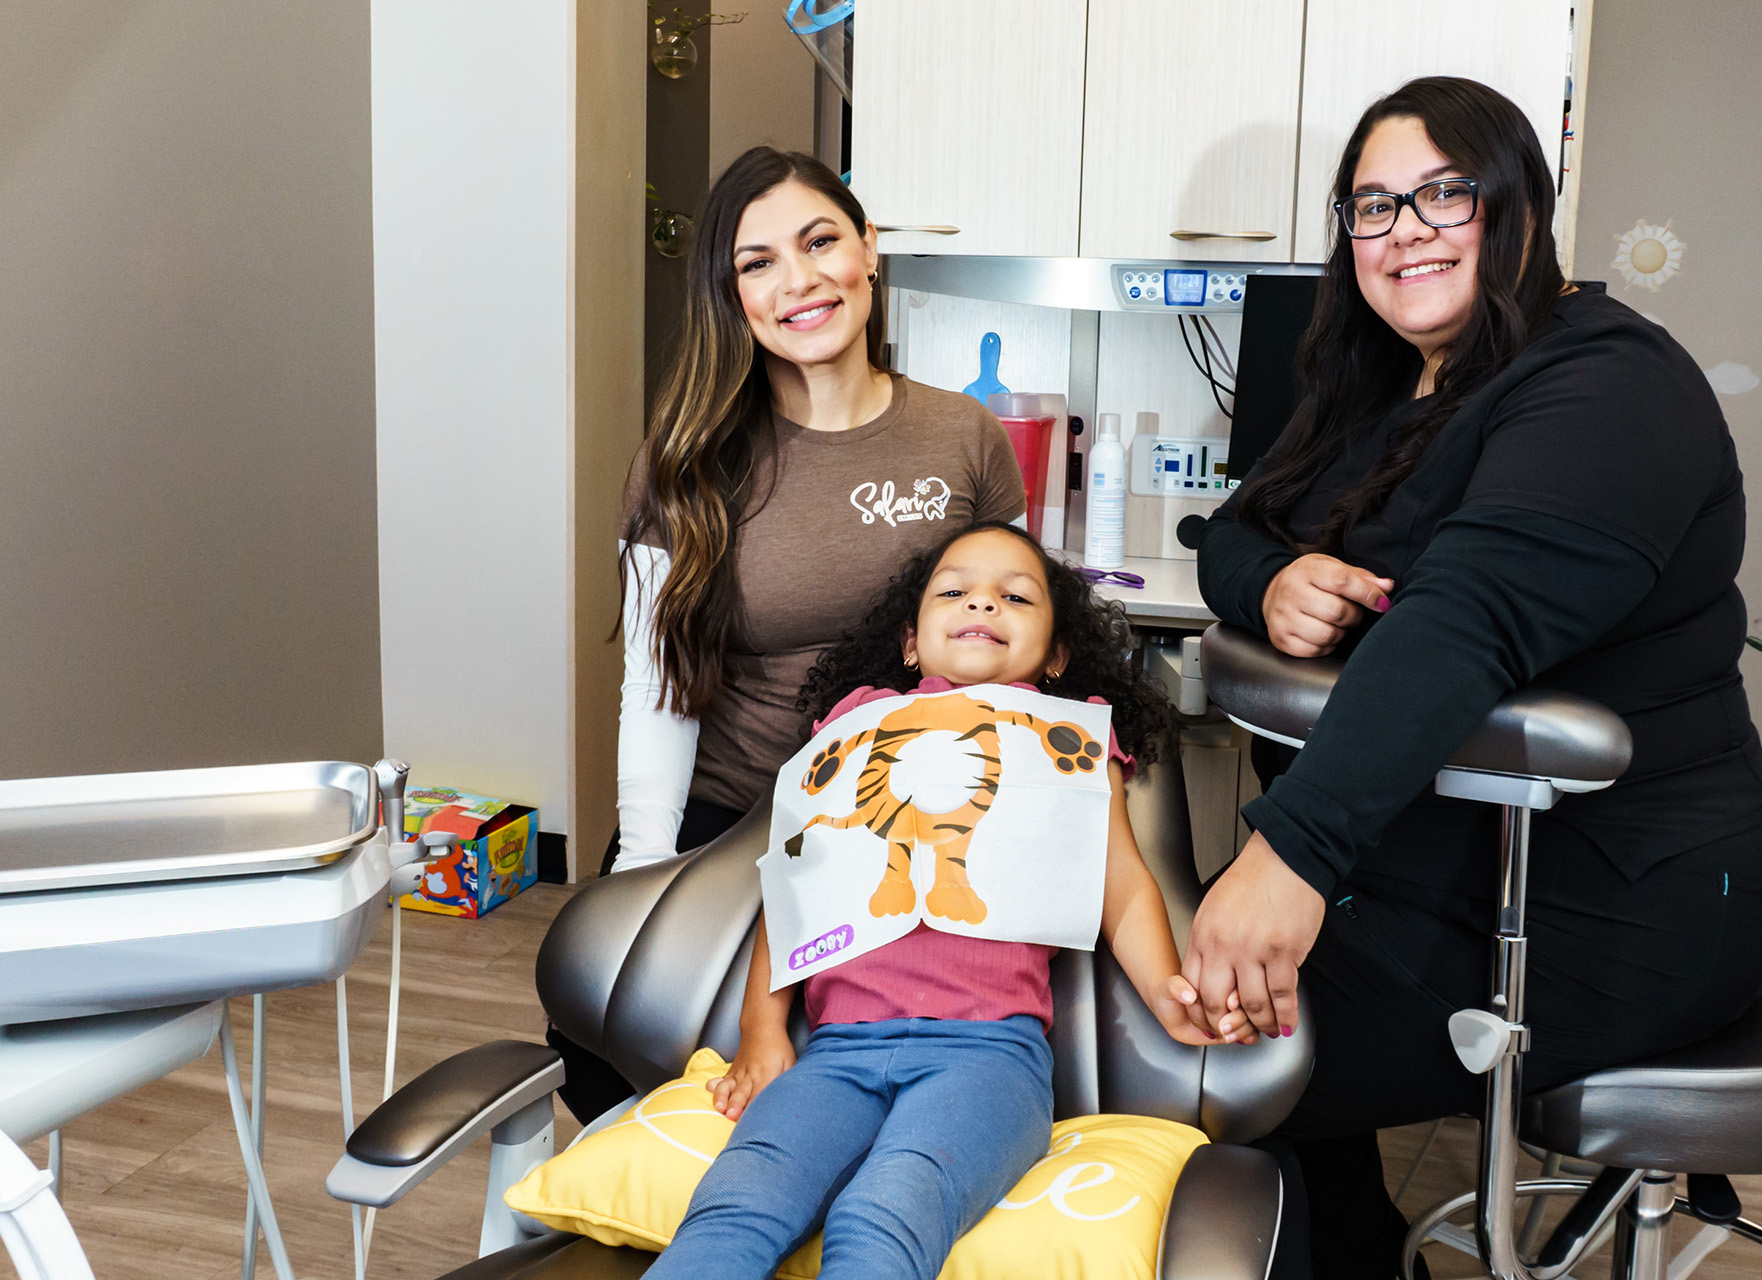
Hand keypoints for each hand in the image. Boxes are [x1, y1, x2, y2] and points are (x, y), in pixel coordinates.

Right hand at [709, 1028, 794, 1121]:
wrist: (762, 1028)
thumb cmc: (779, 1049)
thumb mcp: (790, 1064)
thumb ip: (787, 1083)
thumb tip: (789, 1101)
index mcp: (767, 1074)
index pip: (761, 1094)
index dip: (756, 1108)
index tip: (753, 1122)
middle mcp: (750, 1074)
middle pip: (742, 1092)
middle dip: (736, 1105)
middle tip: (732, 1116)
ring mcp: (738, 1073)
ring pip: (727, 1086)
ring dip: (722, 1097)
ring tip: (719, 1107)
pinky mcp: (731, 1072)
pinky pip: (720, 1081)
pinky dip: (714, 1087)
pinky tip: (709, 1092)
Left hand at [1155, 975, 1256, 1045]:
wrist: (1171, 1010)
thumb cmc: (1171, 995)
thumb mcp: (1168, 988)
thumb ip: (1175, 988)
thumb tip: (1188, 995)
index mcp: (1221, 976)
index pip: (1238, 982)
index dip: (1237, 995)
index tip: (1229, 1004)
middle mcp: (1232, 991)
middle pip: (1250, 1002)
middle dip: (1240, 1017)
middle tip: (1223, 1025)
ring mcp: (1237, 1008)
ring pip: (1254, 1017)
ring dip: (1243, 1029)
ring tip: (1226, 1034)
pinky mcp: (1238, 1024)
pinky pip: (1253, 1031)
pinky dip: (1248, 1036)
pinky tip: (1239, 1038)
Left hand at [1184, 834, 1325, 1039]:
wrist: (1285, 858)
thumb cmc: (1250, 880)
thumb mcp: (1213, 910)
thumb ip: (1209, 944)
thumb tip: (1214, 978)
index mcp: (1203, 936)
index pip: (1191, 987)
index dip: (1199, 1012)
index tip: (1208, 1022)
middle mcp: (1224, 947)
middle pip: (1216, 1003)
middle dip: (1225, 1026)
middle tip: (1235, 1035)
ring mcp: (1254, 951)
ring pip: (1252, 1006)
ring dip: (1259, 1025)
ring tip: (1264, 1030)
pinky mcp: (1284, 953)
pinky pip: (1283, 996)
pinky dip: (1285, 1017)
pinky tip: (1285, 1025)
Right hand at [1261, 554, 1393, 657]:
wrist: (1272, 592)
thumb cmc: (1310, 580)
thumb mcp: (1333, 568)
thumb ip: (1361, 578)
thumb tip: (1387, 588)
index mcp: (1307, 570)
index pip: (1342, 581)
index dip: (1368, 594)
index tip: (1381, 603)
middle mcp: (1291, 593)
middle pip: (1337, 611)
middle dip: (1354, 616)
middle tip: (1352, 613)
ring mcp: (1283, 618)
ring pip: (1327, 635)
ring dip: (1341, 633)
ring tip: (1337, 624)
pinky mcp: (1280, 639)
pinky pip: (1315, 651)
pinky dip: (1327, 646)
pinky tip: (1324, 635)